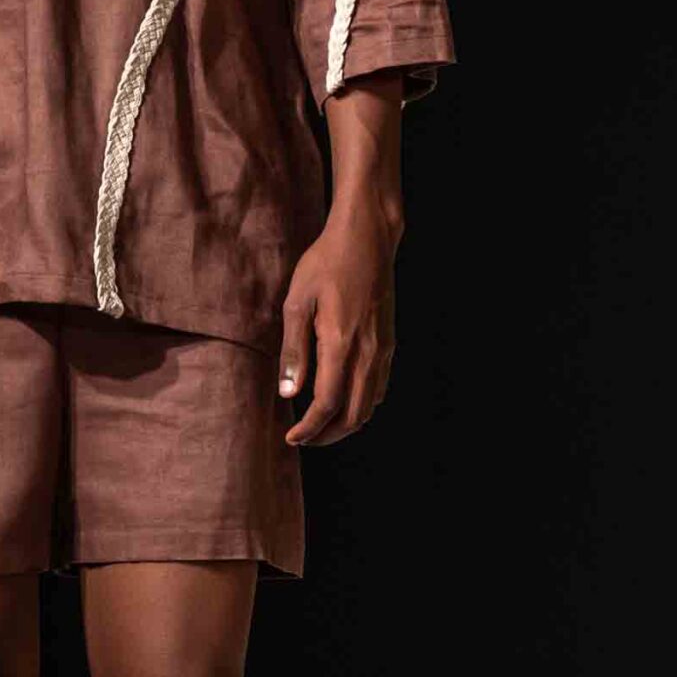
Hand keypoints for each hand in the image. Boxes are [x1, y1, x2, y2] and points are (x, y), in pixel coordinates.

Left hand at [277, 208, 398, 446]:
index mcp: (341, 343)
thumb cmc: (326, 263)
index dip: (308, 428)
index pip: (326, 404)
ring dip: (346, 423)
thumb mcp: (297, 302)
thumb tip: (288, 392)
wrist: (368, 238)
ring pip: (370, 406)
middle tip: (303, 437)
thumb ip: (294, 350)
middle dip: (327, 435)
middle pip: (353, 415)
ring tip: (320, 424)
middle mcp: (367, 353)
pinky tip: (343, 398)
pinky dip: (361, 404)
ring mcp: (383, 349)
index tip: (291, 437)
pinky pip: (379, 388)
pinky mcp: (389, 343)